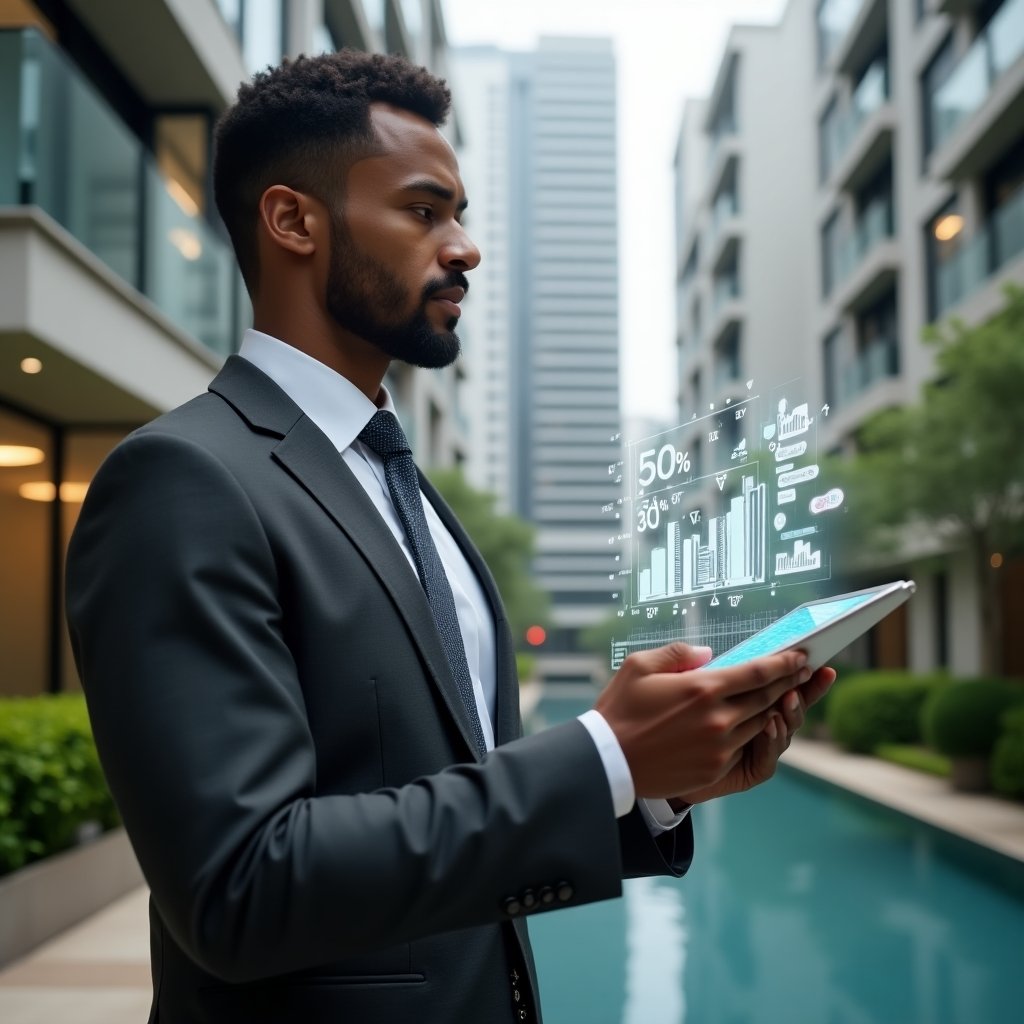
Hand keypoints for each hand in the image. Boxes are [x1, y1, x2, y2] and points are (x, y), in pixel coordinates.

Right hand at [594, 642, 812, 800]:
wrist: (607, 761)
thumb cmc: (620, 709)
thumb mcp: (640, 665)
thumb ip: (677, 652)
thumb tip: (707, 653)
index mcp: (702, 688)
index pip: (757, 672)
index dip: (784, 663)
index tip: (800, 656)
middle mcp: (719, 718)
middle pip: (767, 697)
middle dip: (789, 683)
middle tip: (803, 672)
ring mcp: (719, 747)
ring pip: (761, 724)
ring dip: (776, 708)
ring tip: (786, 696)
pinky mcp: (715, 769)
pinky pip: (745, 748)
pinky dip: (755, 734)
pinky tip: (758, 724)